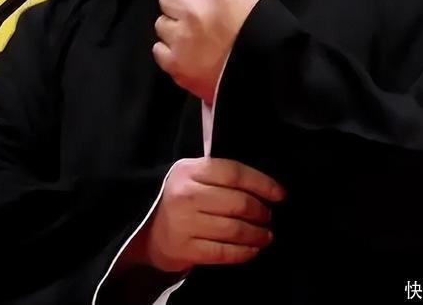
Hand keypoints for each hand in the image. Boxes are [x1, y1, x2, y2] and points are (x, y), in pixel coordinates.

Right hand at [136, 157, 285, 272]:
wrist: (142, 227)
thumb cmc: (178, 196)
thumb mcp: (192, 175)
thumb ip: (220, 175)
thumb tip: (263, 185)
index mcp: (191, 170)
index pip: (234, 173)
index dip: (262, 183)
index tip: (280, 193)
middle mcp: (187, 195)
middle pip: (238, 202)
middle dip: (261, 212)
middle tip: (269, 217)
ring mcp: (185, 223)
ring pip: (234, 229)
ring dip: (257, 234)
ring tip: (266, 235)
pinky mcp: (185, 250)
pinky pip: (223, 252)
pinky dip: (244, 252)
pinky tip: (253, 250)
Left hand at [153, 0, 279, 102]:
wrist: (267, 73)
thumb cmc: (264, 26)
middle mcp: (191, 11)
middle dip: (182, 6)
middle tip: (202, 18)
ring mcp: (181, 39)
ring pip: (161, 23)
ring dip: (174, 29)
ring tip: (195, 38)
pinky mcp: (175, 65)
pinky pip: (159, 50)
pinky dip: (171, 52)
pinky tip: (190, 55)